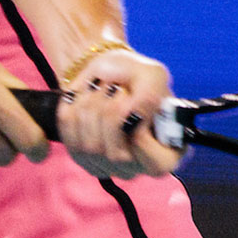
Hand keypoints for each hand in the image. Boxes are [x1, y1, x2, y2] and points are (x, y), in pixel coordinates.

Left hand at [56, 45, 180, 179]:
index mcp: (168, 152)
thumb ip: (149, 98)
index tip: (133, 100)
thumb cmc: (135, 76)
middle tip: (115, 86)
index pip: (157, 163)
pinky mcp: (79, 155)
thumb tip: (133, 120)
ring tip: (101, 88)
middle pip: (116, 155)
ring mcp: (107, 165)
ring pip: (89, 146)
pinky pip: (69, 135)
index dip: (140, 132)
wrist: (106, 71)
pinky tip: (85, 97)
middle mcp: (137, 166)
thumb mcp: (153, 76)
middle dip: (111, 111)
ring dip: (92, 105)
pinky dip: (74, 108)